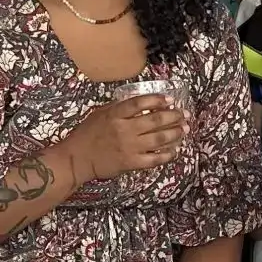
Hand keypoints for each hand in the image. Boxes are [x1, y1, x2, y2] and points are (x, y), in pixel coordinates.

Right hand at [68, 96, 188, 180]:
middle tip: (183, 114)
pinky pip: (154, 159)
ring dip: (174, 133)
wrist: (77, 158)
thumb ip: (118, 108)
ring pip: (159, 139)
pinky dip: (166, 155)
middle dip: (173, 116)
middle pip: (154, 120)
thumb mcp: (99, 114)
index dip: (156, 100)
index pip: (140, 103)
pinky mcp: (131, 163)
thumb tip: (140, 103)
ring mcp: (129, 147)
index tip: (169, 99)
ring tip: (184, 129)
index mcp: (115, 115)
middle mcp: (124, 129)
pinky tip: (174, 150)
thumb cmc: (86, 134)